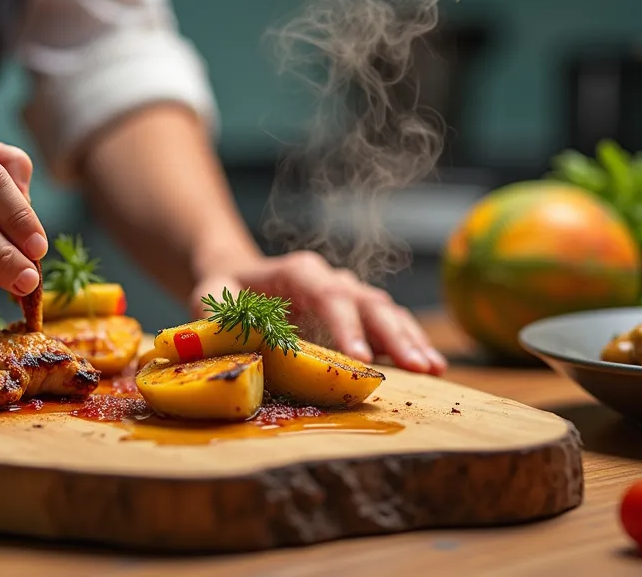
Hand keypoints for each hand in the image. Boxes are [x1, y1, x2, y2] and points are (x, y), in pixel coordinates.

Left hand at [189, 251, 447, 374]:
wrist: (235, 276)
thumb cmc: (221, 291)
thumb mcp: (208, 300)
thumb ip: (215, 321)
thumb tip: (231, 354)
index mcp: (297, 272)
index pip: (328, 295)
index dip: (346, 326)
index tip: (359, 359)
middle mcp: (329, 279)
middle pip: (367, 302)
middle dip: (394, 335)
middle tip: (416, 367)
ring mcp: (347, 294)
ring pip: (386, 311)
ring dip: (410, 339)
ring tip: (433, 369)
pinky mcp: (355, 314)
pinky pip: (388, 324)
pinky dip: (409, 342)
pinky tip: (431, 366)